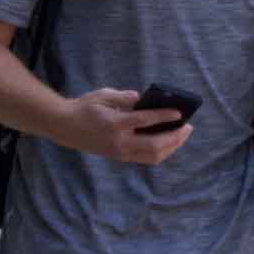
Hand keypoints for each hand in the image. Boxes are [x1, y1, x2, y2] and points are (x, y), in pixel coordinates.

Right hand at [54, 87, 193, 164]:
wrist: (65, 127)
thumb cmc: (86, 107)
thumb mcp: (103, 95)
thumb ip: (124, 97)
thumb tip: (142, 99)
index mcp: (114, 124)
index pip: (145, 121)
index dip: (164, 116)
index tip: (179, 113)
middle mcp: (119, 142)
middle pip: (154, 145)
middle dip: (175, 137)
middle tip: (188, 126)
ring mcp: (120, 153)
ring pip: (153, 156)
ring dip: (171, 146)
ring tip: (182, 134)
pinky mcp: (120, 157)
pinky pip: (146, 158)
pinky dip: (161, 151)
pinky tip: (169, 141)